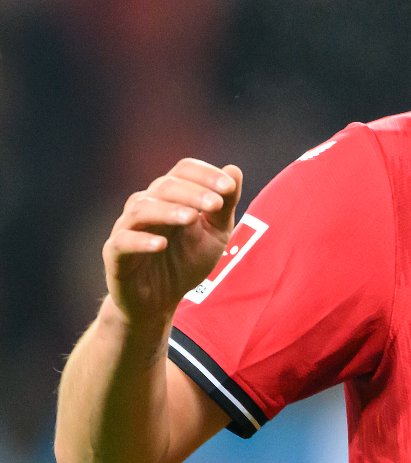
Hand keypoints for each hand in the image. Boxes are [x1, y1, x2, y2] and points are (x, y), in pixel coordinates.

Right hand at [102, 159, 242, 327]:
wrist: (160, 301)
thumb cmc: (187, 261)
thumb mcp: (215, 234)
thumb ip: (224, 205)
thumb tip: (234, 170)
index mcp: (171, 196)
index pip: (184, 170)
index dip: (206, 174)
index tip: (229, 187)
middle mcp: (147, 205)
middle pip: (165, 185)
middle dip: (193, 192)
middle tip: (216, 204)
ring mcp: (128, 228)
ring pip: (141, 208)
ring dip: (169, 210)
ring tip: (192, 218)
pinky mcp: (114, 254)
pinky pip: (122, 241)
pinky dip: (141, 240)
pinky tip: (160, 244)